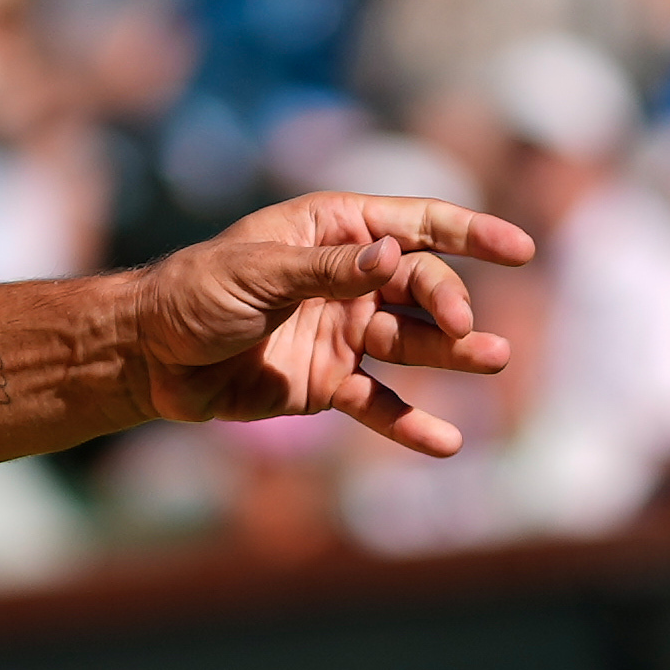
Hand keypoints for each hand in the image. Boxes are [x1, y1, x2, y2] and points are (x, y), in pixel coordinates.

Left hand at [122, 194, 537, 456]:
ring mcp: (343, 332)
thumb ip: (327, 268)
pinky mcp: (329, 384)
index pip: (417, 225)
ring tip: (494, 360)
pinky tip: (446, 444)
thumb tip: (394, 255)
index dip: (471, 233)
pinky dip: (411, 423)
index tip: (521, 249)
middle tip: (464, 331)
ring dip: (454, 353)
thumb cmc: (193, 295)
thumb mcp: (258, 272)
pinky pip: (380, 403)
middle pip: (422, 286)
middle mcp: (348, 279)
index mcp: (334, 231)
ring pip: (413, 343)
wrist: (148, 358)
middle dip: (449, 304)